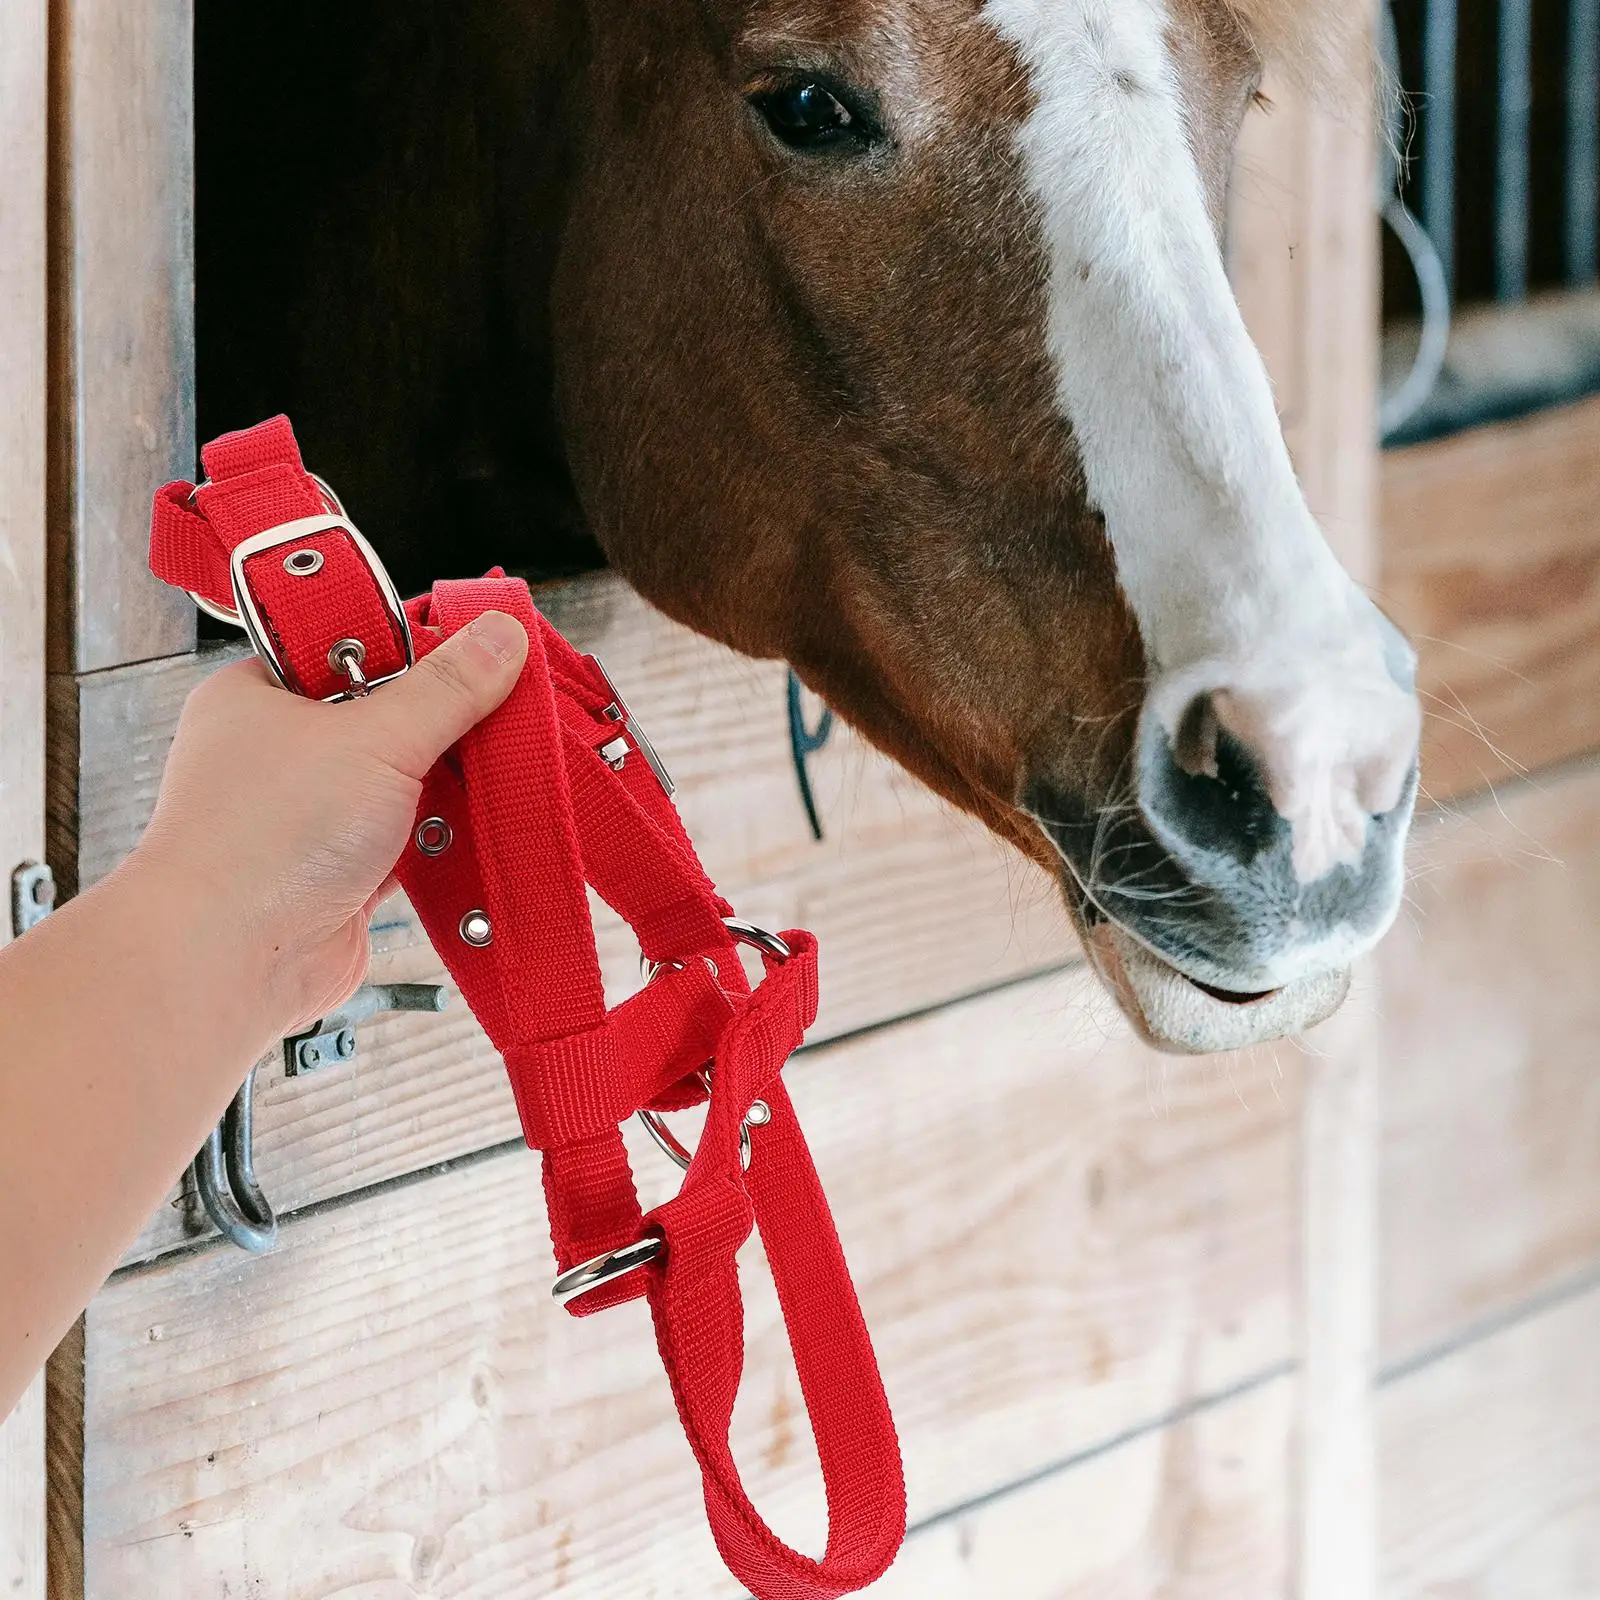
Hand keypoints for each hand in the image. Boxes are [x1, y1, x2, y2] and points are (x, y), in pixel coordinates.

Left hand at [132, 610, 528, 1039]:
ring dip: (448, 792)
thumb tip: (500, 635)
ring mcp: (312, 817)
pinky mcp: (343, 874)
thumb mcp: (375, 737)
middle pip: (389, 719)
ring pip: (405, 785)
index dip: (418, 650)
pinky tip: (474, 836)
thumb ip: (447, 688)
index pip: (353, 649)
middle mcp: (280, 754)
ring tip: (492, 782)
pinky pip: (411, 844)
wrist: (229, 962)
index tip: (480, 651)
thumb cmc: (262, 840)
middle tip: (503, 717)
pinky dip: (442, 844)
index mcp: (261, 695)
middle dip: (446, 728)